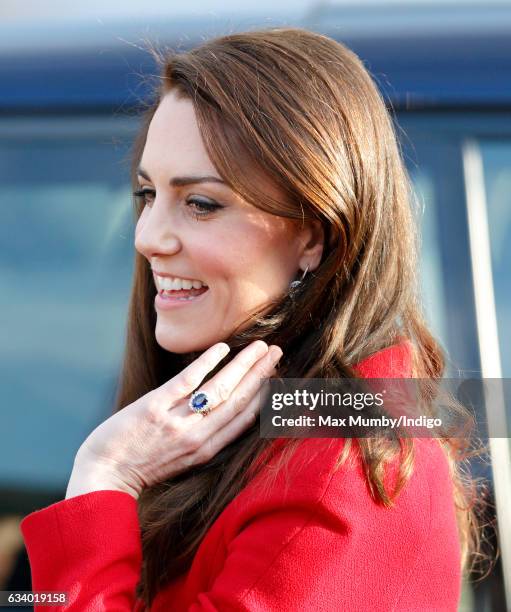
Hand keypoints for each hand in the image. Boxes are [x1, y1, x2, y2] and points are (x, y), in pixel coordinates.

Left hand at [66, 340, 282, 499]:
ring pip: (221, 389)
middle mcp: (198, 437)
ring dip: (244, 366)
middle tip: (276, 352)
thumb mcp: (182, 458)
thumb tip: (220, 411)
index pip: (245, 418)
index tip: (276, 375)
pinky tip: (222, 347)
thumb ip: (204, 436)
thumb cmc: (142, 465)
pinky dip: (207, 363)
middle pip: (239, 400)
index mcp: (206, 450)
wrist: (104, 476)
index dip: (264, 395)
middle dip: (261, 375)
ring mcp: (177, 423)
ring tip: (260, 347)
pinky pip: (188, 382)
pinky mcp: (155, 409)